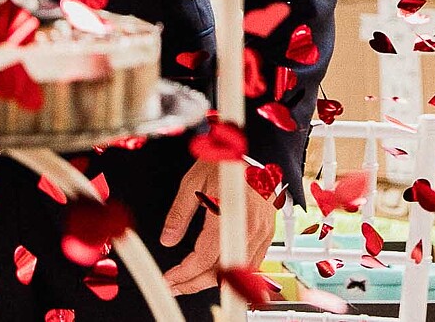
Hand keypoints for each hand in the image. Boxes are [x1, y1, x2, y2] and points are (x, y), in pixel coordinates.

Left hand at [159, 158, 276, 295]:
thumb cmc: (226, 161)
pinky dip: (232, 272)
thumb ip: (179, 214)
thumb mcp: (193, 183)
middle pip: (223, 271)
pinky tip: (216, 273)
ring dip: (213, 281)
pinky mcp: (267, 232)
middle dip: (195, 283)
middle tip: (174, 286)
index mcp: (229, 215)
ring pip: (238, 271)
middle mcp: (250, 228)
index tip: (170, 279)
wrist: (255, 148)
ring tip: (190, 281)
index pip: (206, 258)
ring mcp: (262, 232)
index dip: (185, 273)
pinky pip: (251, 262)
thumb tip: (168, 240)